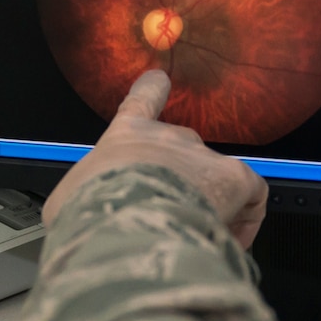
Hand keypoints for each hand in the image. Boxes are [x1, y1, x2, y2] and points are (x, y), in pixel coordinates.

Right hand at [42, 70, 267, 249]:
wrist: (123, 224)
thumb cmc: (91, 213)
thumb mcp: (69, 200)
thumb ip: (84, 197)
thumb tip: (81, 215)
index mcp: (126, 136)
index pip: (142, 100)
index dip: (152, 90)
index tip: (158, 80)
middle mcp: (169, 138)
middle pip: (185, 149)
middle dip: (182, 180)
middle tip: (170, 214)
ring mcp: (204, 156)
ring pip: (216, 177)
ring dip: (210, 204)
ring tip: (200, 236)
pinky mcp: (233, 179)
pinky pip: (251, 196)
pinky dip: (245, 218)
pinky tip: (231, 240)